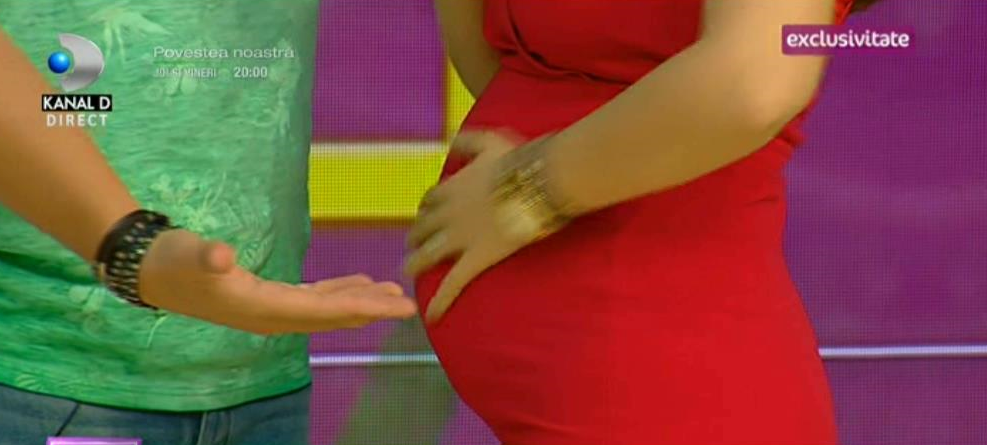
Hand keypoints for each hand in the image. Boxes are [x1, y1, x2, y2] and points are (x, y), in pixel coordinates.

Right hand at [138, 229, 416, 334]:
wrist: (149, 270)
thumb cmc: (172, 261)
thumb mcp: (189, 255)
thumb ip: (206, 257)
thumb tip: (221, 257)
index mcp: (262, 308)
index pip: (323, 310)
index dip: (361, 306)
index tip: (395, 305)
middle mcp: (272, 316)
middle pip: (332, 315)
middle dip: (372, 310)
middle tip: (411, 306)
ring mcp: (271, 310)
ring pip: (327, 309)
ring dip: (361, 302)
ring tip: (395, 295)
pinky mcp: (268, 299)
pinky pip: (314, 300)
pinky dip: (340, 293)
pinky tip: (360, 285)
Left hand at [404, 130, 545, 322]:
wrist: (539, 181)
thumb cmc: (521, 159)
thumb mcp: (490, 140)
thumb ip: (468, 142)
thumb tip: (452, 143)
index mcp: (452, 186)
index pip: (429, 201)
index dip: (426, 210)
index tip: (427, 216)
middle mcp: (448, 213)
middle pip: (421, 228)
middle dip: (415, 237)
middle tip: (413, 246)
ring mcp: (460, 237)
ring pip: (426, 255)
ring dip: (415, 264)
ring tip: (409, 273)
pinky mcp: (476, 258)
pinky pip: (452, 283)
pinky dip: (439, 301)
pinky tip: (430, 315)